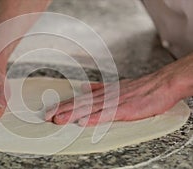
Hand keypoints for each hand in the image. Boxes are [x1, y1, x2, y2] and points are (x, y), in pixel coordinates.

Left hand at [45, 72, 180, 126]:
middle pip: (81, 103)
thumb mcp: (116, 87)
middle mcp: (105, 96)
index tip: (51, 110)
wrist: (161, 84)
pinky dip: (94, 118)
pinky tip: (82, 122)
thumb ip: (99, 88)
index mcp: (103, 92)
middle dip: (63, 110)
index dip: (64, 105)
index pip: (80, 100)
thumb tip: (84, 88)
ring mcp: (115, 101)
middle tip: (47, 116)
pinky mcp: (125, 108)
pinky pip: (107, 114)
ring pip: (90, 108)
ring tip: (58, 119)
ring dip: (73, 114)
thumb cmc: (141, 88)